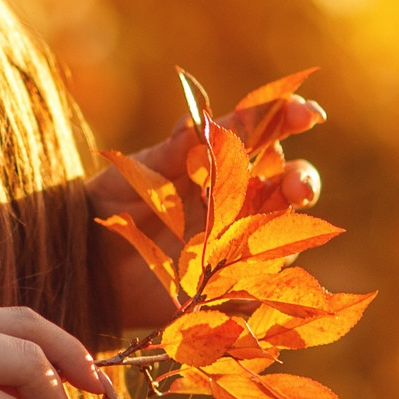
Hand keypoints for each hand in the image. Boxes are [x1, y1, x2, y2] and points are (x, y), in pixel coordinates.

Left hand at [86, 92, 326, 331]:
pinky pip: (260, 286)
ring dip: (290, 231)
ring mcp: (240, 242)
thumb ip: (173, 151)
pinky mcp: (230, 285)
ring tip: (277, 235)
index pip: (263, 133)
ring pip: (284, 234)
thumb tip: (198, 120)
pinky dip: (263, 283)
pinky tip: (253, 281)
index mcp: (223, 161)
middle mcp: (241, 199)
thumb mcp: (139, 172)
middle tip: (298, 185)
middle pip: (288, 185)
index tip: (306, 112)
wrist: (92, 258)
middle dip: (301, 181)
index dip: (287, 118)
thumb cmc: (117, 202)